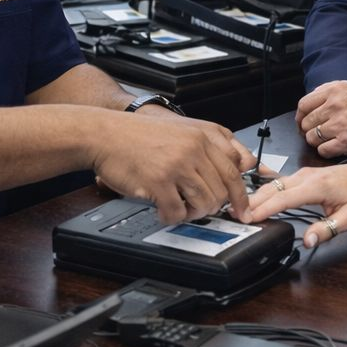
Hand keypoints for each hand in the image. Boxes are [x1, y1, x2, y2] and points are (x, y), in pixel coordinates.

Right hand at [91, 112, 255, 221]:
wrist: (104, 134)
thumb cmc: (138, 135)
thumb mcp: (181, 129)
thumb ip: (207, 146)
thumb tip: (236, 166)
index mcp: (203, 134)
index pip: (236, 168)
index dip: (241, 194)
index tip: (242, 208)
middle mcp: (194, 147)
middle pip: (223, 190)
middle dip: (214, 207)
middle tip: (200, 209)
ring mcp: (178, 165)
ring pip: (205, 203)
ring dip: (194, 213)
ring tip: (180, 208)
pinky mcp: (159, 181)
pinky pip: (178, 212)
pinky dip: (172, 217)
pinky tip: (163, 211)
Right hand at [242, 161, 346, 246]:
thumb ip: (326, 230)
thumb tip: (308, 240)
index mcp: (317, 186)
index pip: (284, 198)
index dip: (265, 208)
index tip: (249, 218)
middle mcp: (306, 177)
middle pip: (273, 189)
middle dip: (252, 201)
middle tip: (234, 214)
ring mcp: (302, 174)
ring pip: (273, 184)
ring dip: (256, 196)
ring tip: (239, 208)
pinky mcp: (301, 175)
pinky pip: (279, 181)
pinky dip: (265, 189)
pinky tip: (253, 193)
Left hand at [295, 80, 346, 157]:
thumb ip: (331, 88)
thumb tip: (313, 94)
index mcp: (335, 91)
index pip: (304, 104)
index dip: (300, 115)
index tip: (302, 121)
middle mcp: (336, 107)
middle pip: (306, 122)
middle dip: (307, 130)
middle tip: (314, 132)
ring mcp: (340, 125)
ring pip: (312, 137)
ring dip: (316, 141)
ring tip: (327, 139)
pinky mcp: (346, 142)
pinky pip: (323, 150)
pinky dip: (325, 151)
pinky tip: (334, 146)